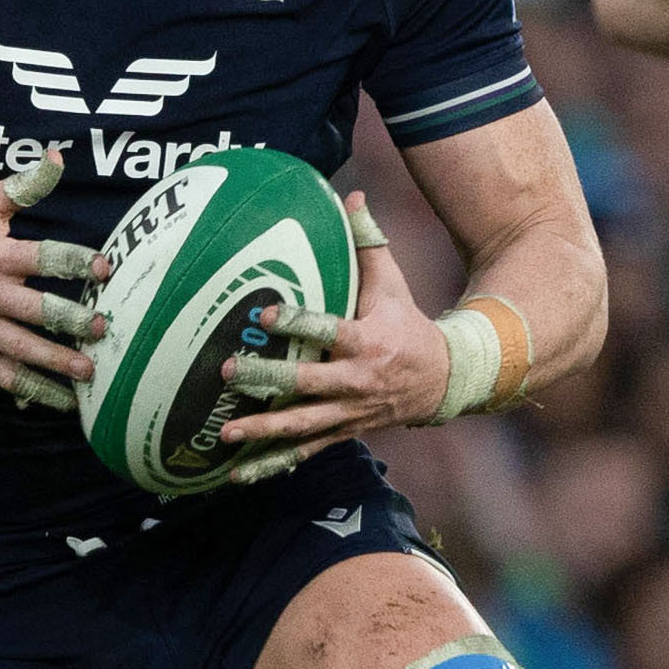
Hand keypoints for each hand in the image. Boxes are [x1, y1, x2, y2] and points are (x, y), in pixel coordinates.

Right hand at [0, 151, 105, 412]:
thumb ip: (23, 185)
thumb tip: (58, 160)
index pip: (41, 258)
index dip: (74, 262)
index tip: (104, 267)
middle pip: (35, 310)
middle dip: (71, 321)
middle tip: (103, 328)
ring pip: (22, 350)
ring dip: (56, 363)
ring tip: (89, 373)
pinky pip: (5, 376)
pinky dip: (33, 392)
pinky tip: (63, 402)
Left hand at [217, 237, 443, 478]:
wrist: (444, 382)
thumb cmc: (409, 325)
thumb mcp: (393, 284)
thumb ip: (368, 242)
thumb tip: (351, 195)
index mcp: (367, 341)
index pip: (328, 330)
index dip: (298, 322)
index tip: (266, 314)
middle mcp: (357, 381)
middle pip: (308, 384)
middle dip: (267, 381)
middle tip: (227, 373)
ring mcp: (349, 413)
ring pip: (303, 426)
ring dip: (263, 432)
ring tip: (225, 433)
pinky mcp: (344, 433)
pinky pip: (305, 452)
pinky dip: (273, 464)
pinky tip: (239, 474)